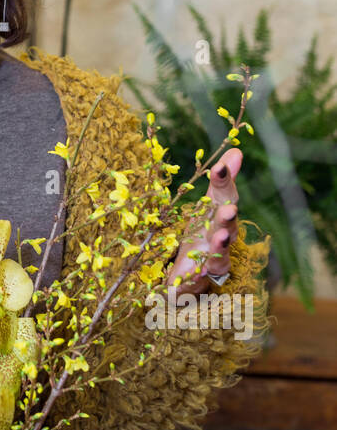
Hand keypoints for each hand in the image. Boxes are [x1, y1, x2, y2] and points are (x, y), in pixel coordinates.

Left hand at [166, 149, 241, 296]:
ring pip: (220, 254)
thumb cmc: (202, 232)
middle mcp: (221, 236)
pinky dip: (198, 276)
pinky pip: (199, 279)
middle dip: (228, 218)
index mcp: (219, 215)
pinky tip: (197, 273)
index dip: (224, 181)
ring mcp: (212, 259)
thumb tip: (236, 149)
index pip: (224, 195)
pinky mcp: (198, 279)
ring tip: (220, 238)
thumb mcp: (207, 204)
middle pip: (227, 226)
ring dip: (220, 246)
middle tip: (230, 210)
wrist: (192, 272)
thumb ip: (220, 182)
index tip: (220, 166)